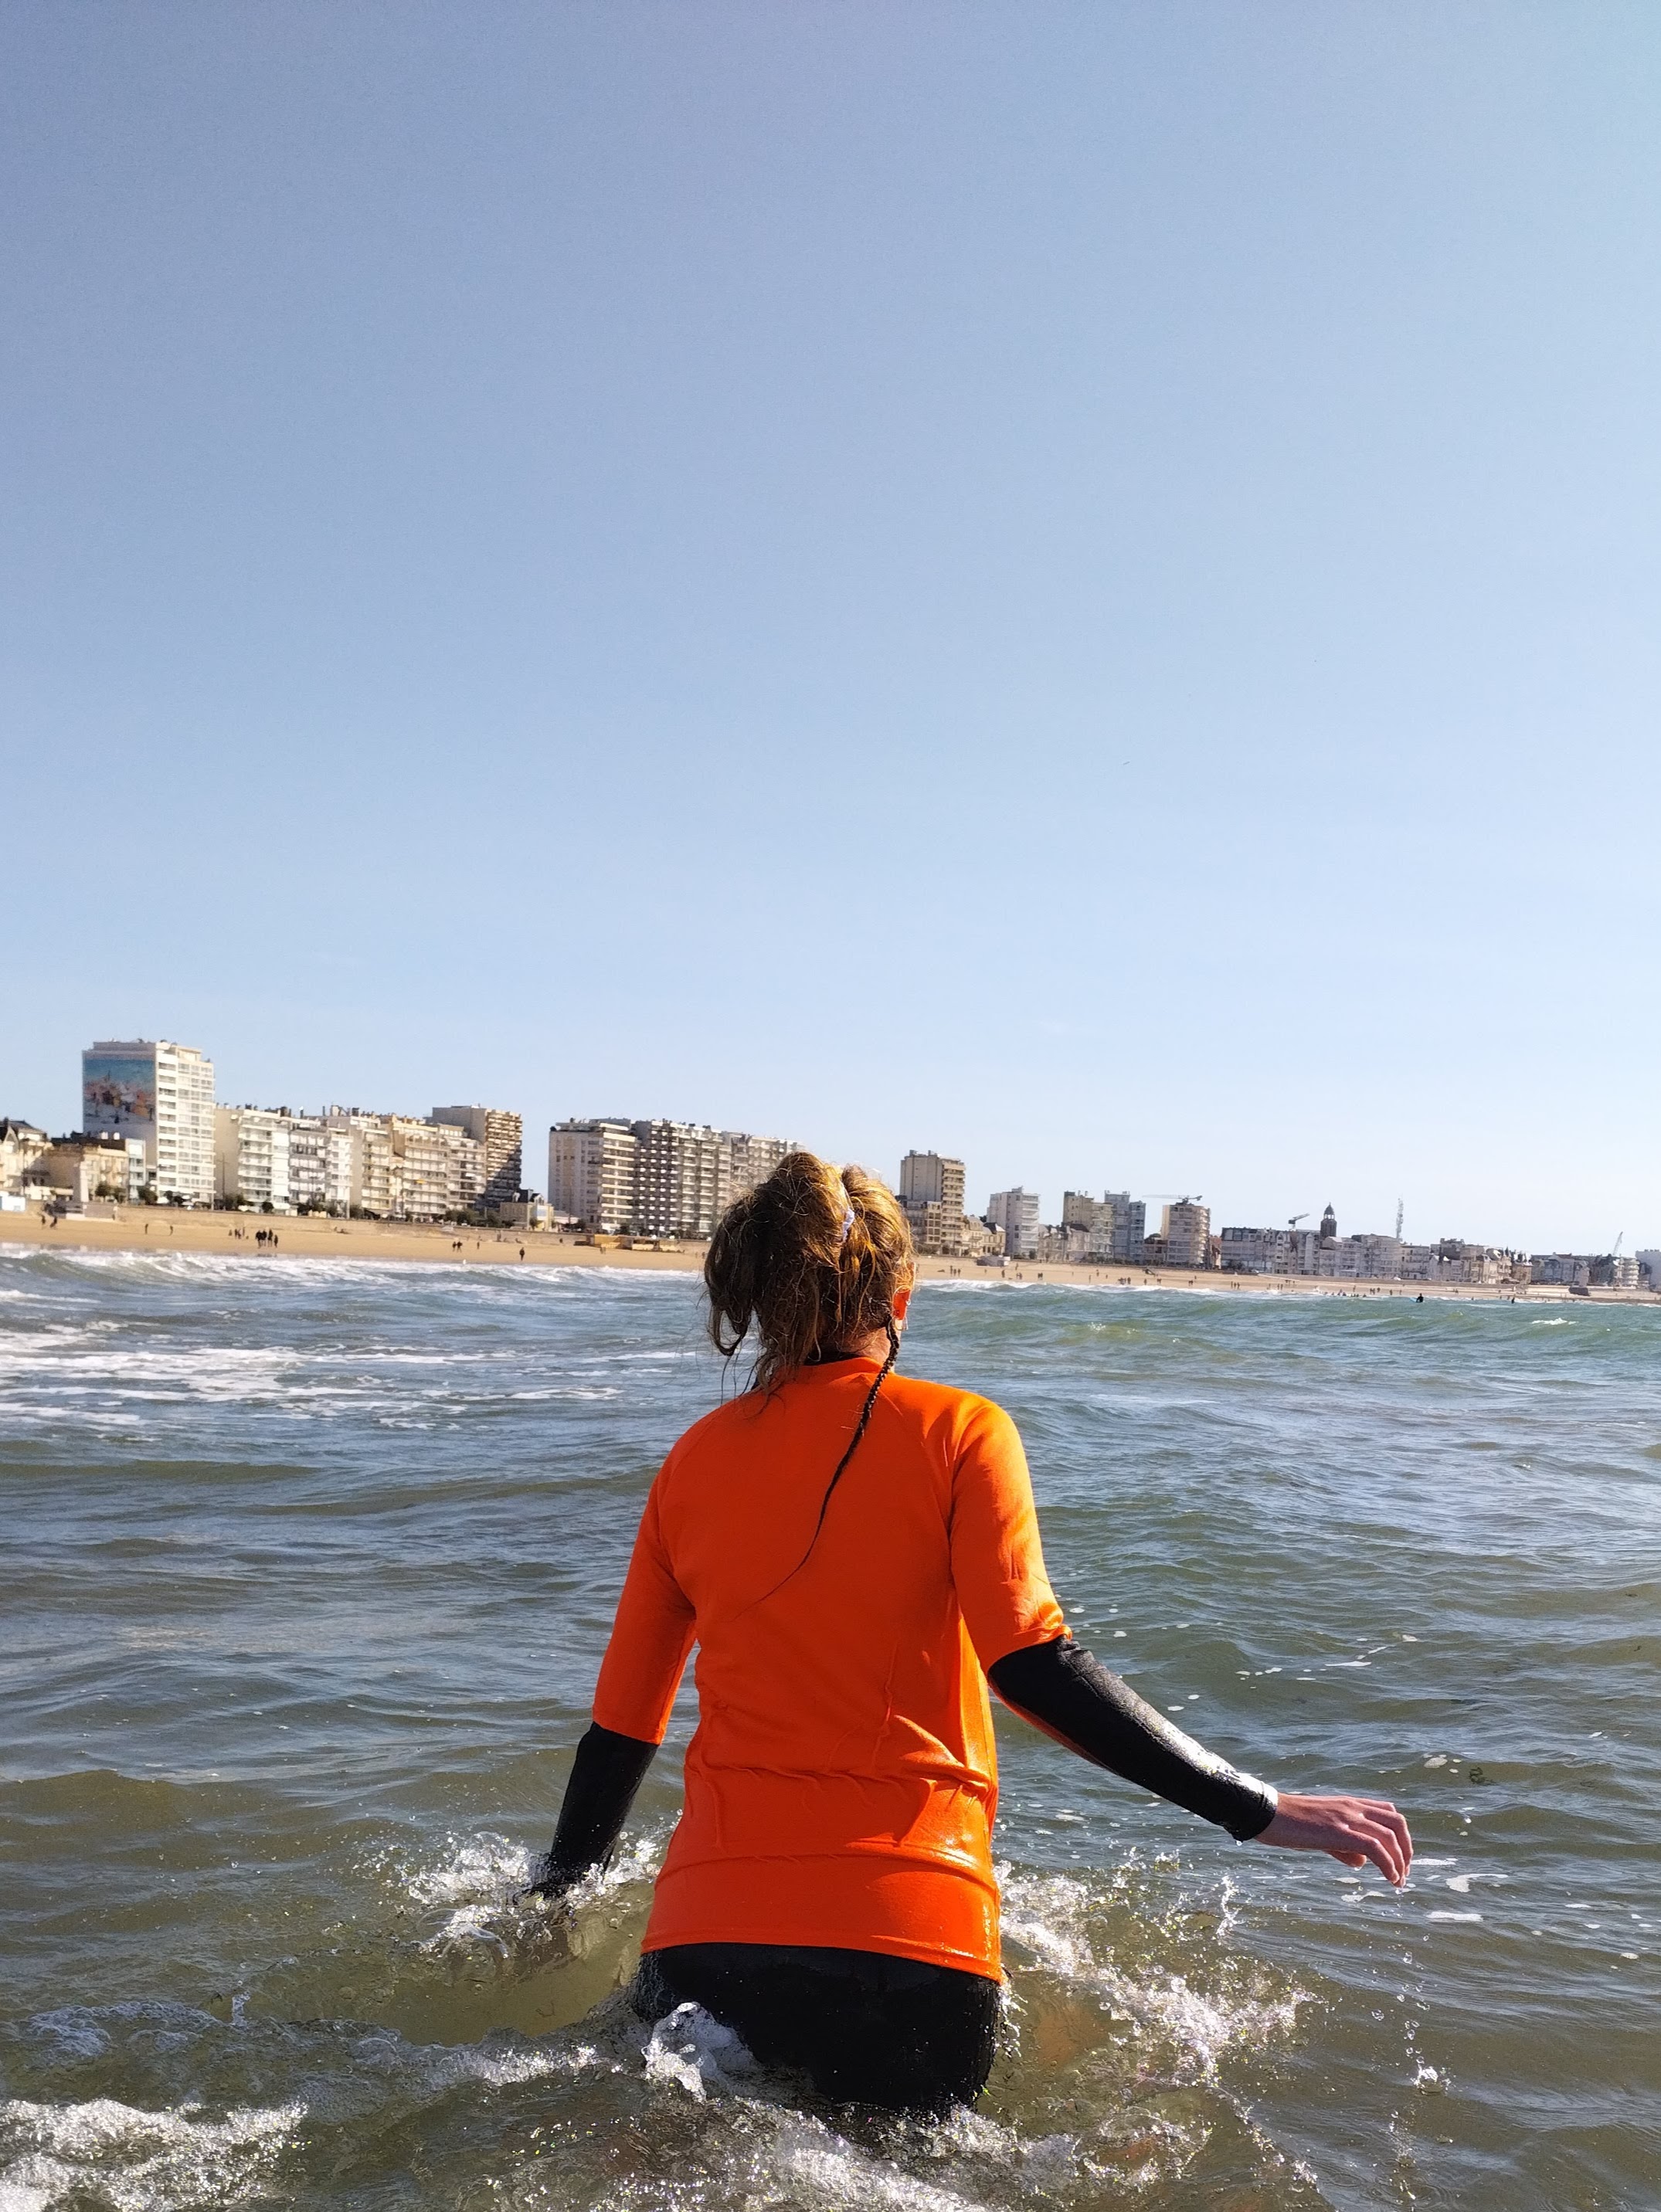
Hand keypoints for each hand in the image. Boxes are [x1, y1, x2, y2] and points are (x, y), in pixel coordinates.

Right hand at [1259, 1791, 1412, 1884]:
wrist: (1267, 1813)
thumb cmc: (1289, 1823)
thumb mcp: (1321, 1833)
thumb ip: (1344, 1846)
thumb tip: (1363, 1863)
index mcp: (1348, 1804)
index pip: (1388, 1813)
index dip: (1401, 1837)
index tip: (1399, 1860)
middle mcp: (1352, 1807)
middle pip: (1397, 1823)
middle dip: (1407, 1849)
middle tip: (1404, 1873)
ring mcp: (1346, 1817)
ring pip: (1390, 1836)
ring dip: (1400, 1862)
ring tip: (1398, 1882)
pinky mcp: (1338, 1832)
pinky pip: (1374, 1847)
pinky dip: (1388, 1865)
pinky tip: (1389, 1879)